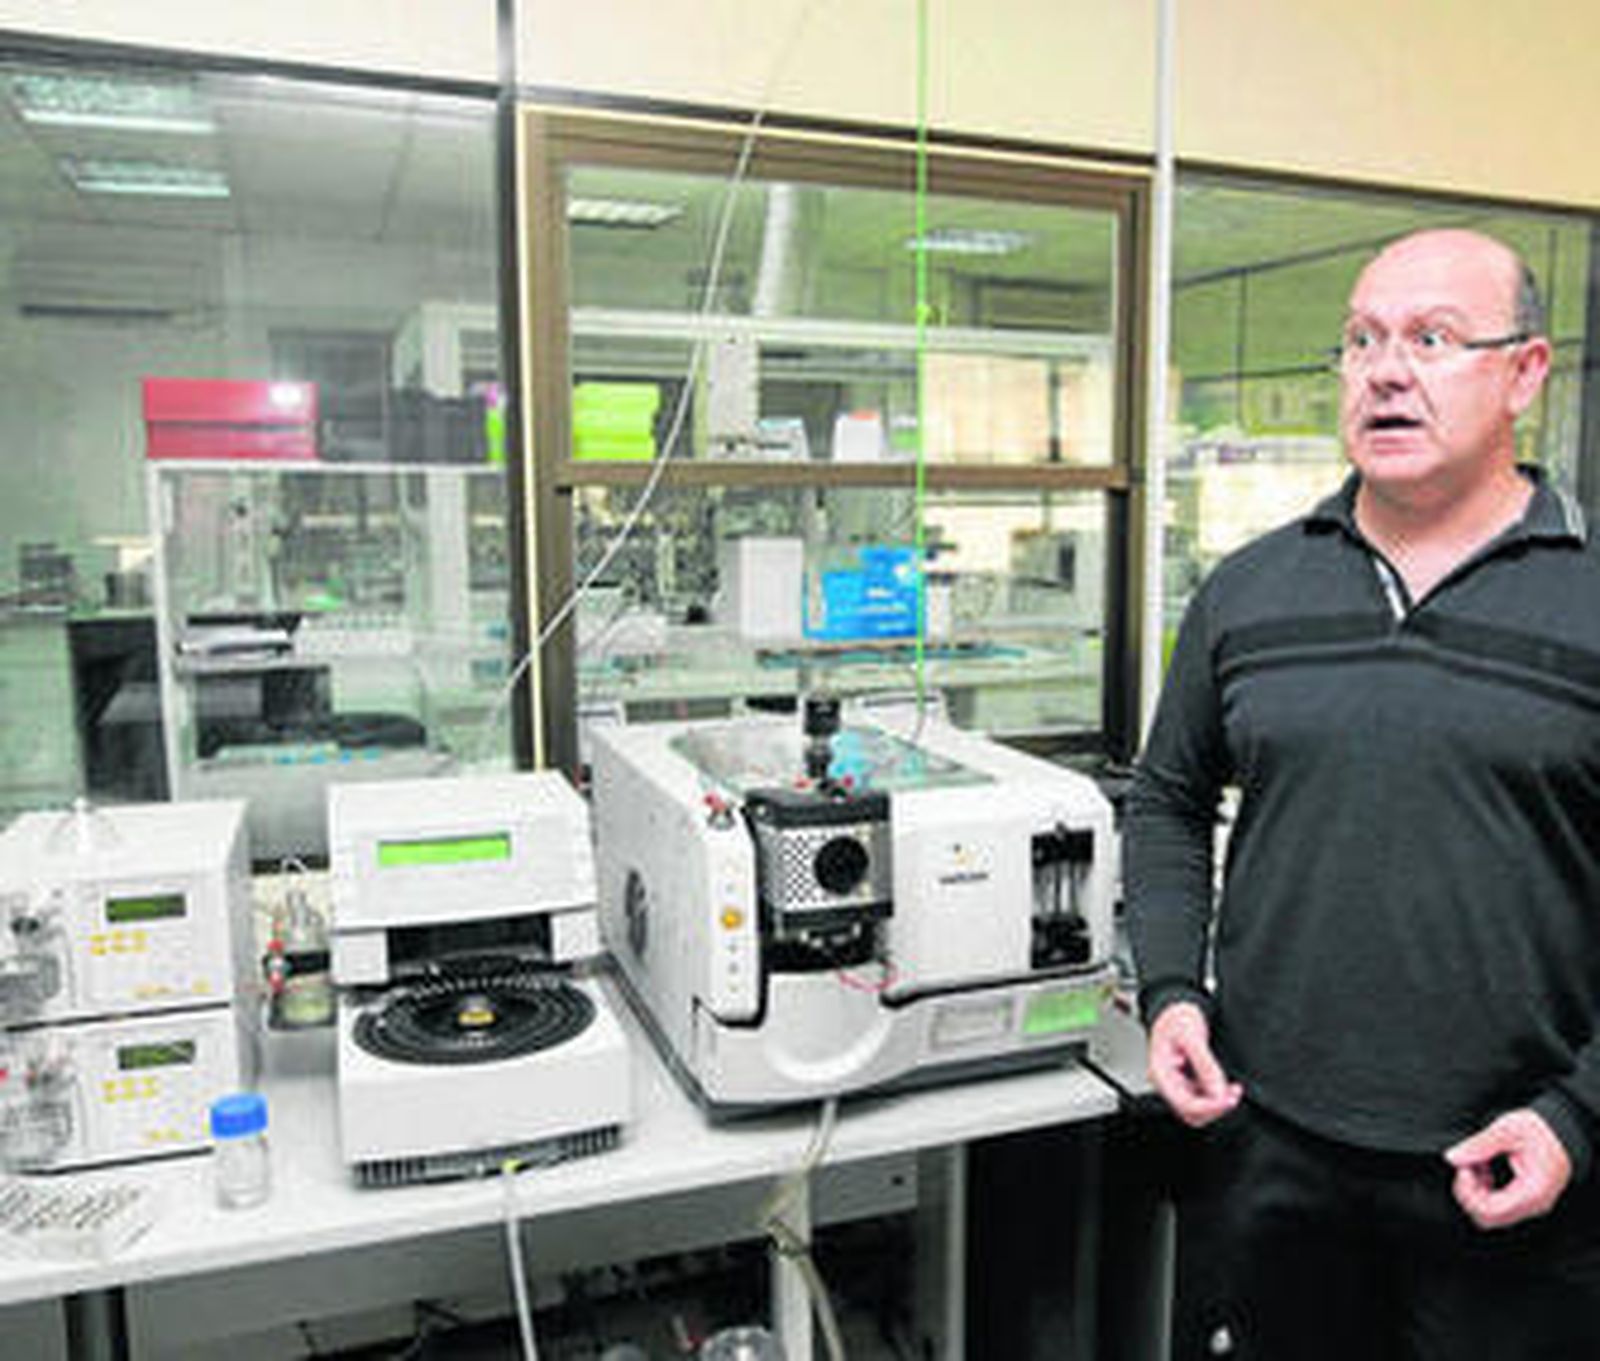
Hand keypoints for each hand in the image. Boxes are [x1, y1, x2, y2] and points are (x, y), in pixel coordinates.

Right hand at [1146, 1001, 1243, 1126]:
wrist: (1174, 1010)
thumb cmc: (1177, 1019)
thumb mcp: (1191, 1036)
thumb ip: (1205, 1065)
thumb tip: (1217, 1090)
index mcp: (1161, 1073)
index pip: (1185, 1104)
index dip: (1210, 1106)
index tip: (1229, 1099)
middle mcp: (1166, 1083)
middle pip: (1191, 1112)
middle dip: (1215, 1107)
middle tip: (1234, 1094)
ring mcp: (1176, 1084)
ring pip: (1198, 1110)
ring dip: (1217, 1104)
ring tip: (1233, 1090)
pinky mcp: (1186, 1083)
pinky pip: (1202, 1099)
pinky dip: (1216, 1097)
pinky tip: (1227, 1087)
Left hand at [1445, 1109, 1571, 1230]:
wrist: (1562, 1131)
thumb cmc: (1542, 1130)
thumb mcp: (1507, 1130)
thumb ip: (1478, 1145)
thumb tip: (1453, 1157)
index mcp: (1532, 1192)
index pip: (1490, 1211)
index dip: (1468, 1193)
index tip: (1463, 1169)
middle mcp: (1533, 1204)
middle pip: (1488, 1217)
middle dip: (1469, 1192)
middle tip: (1467, 1166)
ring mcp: (1530, 1204)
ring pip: (1491, 1213)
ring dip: (1476, 1191)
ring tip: (1477, 1164)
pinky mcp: (1524, 1198)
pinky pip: (1498, 1205)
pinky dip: (1484, 1189)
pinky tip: (1485, 1168)